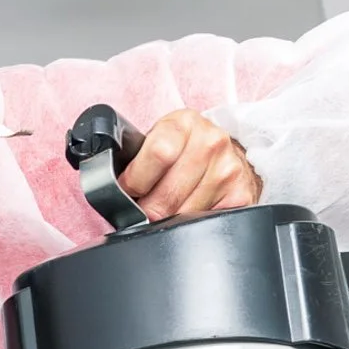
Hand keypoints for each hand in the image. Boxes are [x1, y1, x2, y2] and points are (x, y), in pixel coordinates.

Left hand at [118, 109, 261, 221]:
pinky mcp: (240, 195)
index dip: (135, 181)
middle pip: (168, 194)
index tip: (128, 190)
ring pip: (184, 214)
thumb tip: (108, 185)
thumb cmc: (183, 149)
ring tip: (166, 208)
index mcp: (184, 123)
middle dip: (147, 210)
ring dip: (168, 220)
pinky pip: (205, 223)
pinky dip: (190, 224)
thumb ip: (137, 156)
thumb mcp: (159, 138)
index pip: (159, 154)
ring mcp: (228, 169)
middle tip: (143, 209)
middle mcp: (211, 143)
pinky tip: (188, 210)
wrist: (226, 152)